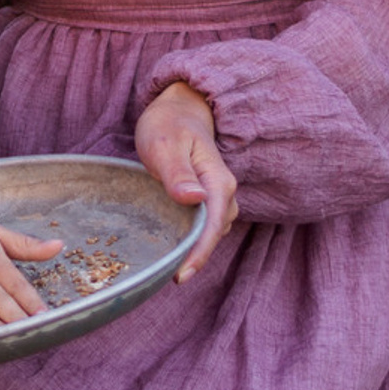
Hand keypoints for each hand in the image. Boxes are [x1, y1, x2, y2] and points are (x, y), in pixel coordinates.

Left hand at [135, 80, 236, 280]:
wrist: (179, 111)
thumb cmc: (169, 125)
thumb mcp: (166, 144)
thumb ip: (178, 172)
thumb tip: (195, 198)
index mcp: (218, 181)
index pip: (212, 226)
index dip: (198, 253)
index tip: (180, 275)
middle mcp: (224, 193)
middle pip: (213, 235)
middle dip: (194, 258)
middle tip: (165, 278)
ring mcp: (217, 199)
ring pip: (209, 234)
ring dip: (191, 251)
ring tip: (164, 268)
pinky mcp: (207, 202)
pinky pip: (202, 227)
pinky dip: (188, 240)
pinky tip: (169, 248)